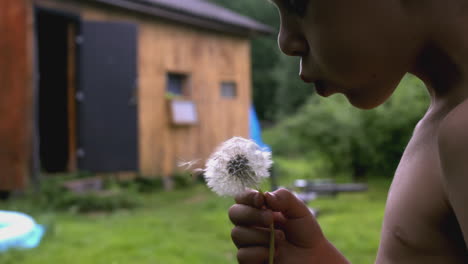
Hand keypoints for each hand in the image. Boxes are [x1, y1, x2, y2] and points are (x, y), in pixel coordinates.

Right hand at [229, 188, 348, 263]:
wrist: (314, 257)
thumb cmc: (305, 233)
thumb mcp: (299, 210)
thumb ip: (284, 197)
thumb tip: (265, 195)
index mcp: (259, 209)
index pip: (241, 198)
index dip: (247, 196)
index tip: (260, 199)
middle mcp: (250, 225)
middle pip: (234, 213)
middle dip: (252, 214)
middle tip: (270, 219)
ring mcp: (249, 243)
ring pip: (237, 234)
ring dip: (260, 235)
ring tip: (281, 239)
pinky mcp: (250, 261)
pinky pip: (243, 255)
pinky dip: (260, 252)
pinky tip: (275, 253)